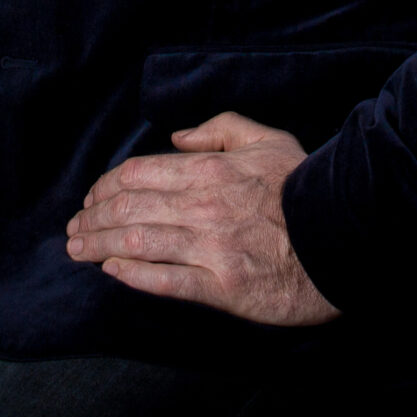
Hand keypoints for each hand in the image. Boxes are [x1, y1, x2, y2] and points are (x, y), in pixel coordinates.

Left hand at [66, 111, 341, 326]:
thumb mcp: (267, 140)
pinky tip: (111, 270)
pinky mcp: (221, 287)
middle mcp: (202, 206)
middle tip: (74, 227)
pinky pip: (164, 281)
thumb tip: (178, 139)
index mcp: (209, 170)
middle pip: (128, 208)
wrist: (343, 237)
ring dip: (99, 245)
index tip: (92, 197)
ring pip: (137, 243)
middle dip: (92, 217)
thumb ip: (220, 130)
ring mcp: (210, 248)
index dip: (106, 186)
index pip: (138, 174)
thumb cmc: (304, 187)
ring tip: (77, 249)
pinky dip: (132, 275)